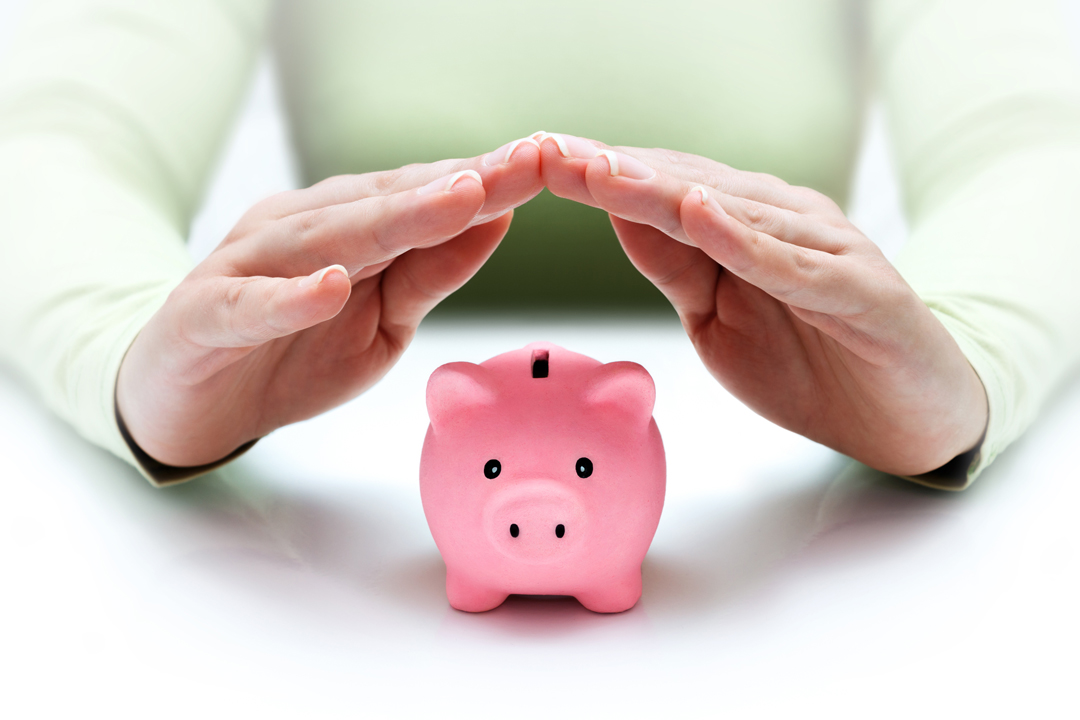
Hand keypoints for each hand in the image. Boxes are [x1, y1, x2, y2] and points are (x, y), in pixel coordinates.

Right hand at [117, 137, 543, 466]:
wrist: (188, 399)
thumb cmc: (291, 350)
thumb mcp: (384, 320)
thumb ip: (430, 273)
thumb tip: (497, 220)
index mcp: (346, 226)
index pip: (424, 196)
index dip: (487, 180)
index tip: (550, 161)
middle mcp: (300, 229)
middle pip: (388, 204)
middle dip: (461, 184)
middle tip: (526, 163)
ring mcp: (249, 266)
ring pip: (327, 237)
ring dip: (394, 219)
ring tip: (458, 199)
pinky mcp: (204, 312)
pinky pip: (249, 304)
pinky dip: (289, 296)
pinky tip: (330, 284)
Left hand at [536, 133, 986, 475]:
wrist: (906, 418)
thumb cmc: (811, 362)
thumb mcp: (717, 318)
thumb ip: (676, 268)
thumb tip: (618, 218)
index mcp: (745, 225)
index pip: (661, 190)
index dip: (599, 176)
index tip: (536, 161)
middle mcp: (783, 220)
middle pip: (686, 187)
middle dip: (613, 171)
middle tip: (549, 151)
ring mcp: (824, 249)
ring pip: (732, 212)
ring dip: (662, 191)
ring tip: (601, 172)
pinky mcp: (860, 288)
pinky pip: (793, 264)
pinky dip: (745, 240)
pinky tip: (699, 214)